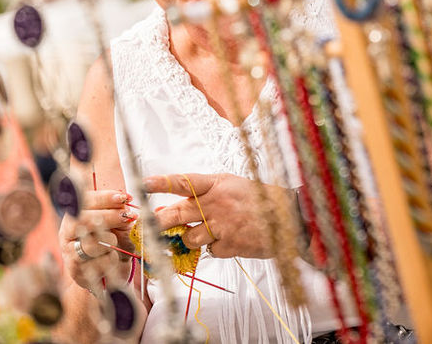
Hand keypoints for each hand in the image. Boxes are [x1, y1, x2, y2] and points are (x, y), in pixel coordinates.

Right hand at [59, 188, 136, 288]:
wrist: (99, 270)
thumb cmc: (106, 241)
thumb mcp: (113, 223)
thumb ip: (116, 213)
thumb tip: (124, 206)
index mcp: (73, 214)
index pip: (85, 200)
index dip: (105, 198)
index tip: (123, 198)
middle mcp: (66, 232)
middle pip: (85, 219)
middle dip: (110, 216)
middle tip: (128, 216)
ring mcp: (70, 252)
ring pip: (92, 243)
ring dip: (111, 240)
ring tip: (115, 241)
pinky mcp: (76, 271)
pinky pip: (100, 263)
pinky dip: (111, 258)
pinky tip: (112, 257)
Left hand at [145, 173, 288, 258]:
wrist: (289, 216)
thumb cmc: (257, 198)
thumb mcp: (230, 186)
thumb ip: (203, 194)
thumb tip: (172, 205)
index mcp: (216, 184)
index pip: (183, 181)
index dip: (161, 183)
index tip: (142, 185)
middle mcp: (217, 203)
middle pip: (178, 213)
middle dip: (157, 222)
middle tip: (144, 227)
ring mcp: (223, 225)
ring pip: (190, 237)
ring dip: (191, 238)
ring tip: (207, 231)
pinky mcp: (231, 244)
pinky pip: (210, 250)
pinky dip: (215, 247)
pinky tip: (230, 239)